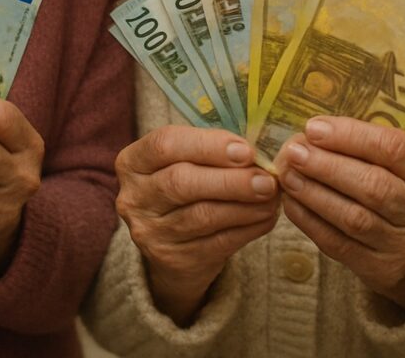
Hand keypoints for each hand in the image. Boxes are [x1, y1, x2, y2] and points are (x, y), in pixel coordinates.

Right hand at [115, 125, 280, 325]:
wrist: (170, 244)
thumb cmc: (184, 184)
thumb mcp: (183, 160)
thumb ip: (210, 150)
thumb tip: (259, 148)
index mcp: (133, 162)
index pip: (165, 144)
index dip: (207, 145)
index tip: (246, 150)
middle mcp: (135, 197)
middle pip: (182, 182)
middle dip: (230, 179)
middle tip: (266, 178)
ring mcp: (151, 232)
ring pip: (203, 216)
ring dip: (244, 205)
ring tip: (271, 195)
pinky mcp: (173, 260)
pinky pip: (217, 243)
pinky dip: (248, 228)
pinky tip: (266, 216)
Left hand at [277, 116, 404, 310]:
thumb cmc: (400, 191)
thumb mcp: (401, 167)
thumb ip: (366, 146)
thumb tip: (312, 132)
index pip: (395, 149)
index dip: (350, 136)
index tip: (313, 128)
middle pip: (374, 186)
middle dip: (326, 166)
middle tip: (293, 151)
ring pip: (354, 217)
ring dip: (314, 193)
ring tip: (288, 174)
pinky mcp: (383, 270)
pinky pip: (339, 244)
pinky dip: (310, 221)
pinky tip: (292, 202)